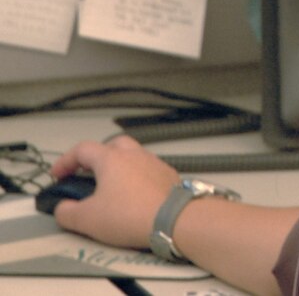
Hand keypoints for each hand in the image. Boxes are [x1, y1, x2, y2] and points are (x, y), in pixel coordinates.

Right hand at [50, 135, 179, 248]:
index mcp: (112, 158)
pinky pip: (147, 169)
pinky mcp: (168, 174)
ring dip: (118, 167)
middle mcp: (134, 153)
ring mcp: (154, 162)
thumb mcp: (86, 220)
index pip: (83, 149)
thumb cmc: (127, 214)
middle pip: (111, 145)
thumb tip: (62, 208)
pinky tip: (134, 195)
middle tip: (86, 175)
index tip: (56, 175)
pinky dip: (135, 177)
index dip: (65, 160)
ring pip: (132, 156)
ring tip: (110, 188)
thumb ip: (66, 213)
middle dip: (96, 158)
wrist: (174, 218)